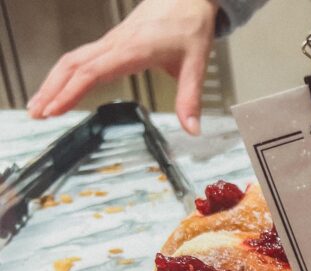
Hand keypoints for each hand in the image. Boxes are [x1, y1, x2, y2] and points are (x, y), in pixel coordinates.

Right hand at [26, 0, 217, 134]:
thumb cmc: (190, 24)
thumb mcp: (196, 65)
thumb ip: (191, 98)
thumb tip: (191, 127)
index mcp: (132, 50)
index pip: (92, 72)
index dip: (70, 92)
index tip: (55, 110)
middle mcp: (116, 44)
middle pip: (72, 65)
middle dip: (51, 89)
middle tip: (36, 113)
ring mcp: (112, 41)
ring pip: (73, 59)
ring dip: (54, 80)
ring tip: (40, 104)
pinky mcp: (114, 41)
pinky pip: (82, 56)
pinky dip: (66, 72)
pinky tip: (62, 86)